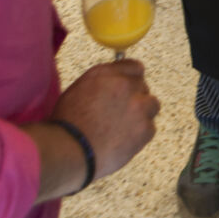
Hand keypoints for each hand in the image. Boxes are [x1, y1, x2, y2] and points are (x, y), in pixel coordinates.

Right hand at [52, 59, 159, 182]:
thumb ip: (101, 81)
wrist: (69, 151)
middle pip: (142, 86)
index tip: (129, 89)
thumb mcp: (78, 91)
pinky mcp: (145, 128)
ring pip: (151, 105)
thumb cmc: (67, 124)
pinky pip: (150, 128)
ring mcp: (138, 106)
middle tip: (120, 115)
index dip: (131, 79)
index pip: (134, 67)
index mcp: (106, 74)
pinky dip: (140, 135)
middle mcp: (125, 85)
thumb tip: (115, 81)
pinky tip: (123, 141)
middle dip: (134, 98)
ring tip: (123, 128)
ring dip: (142, 114)